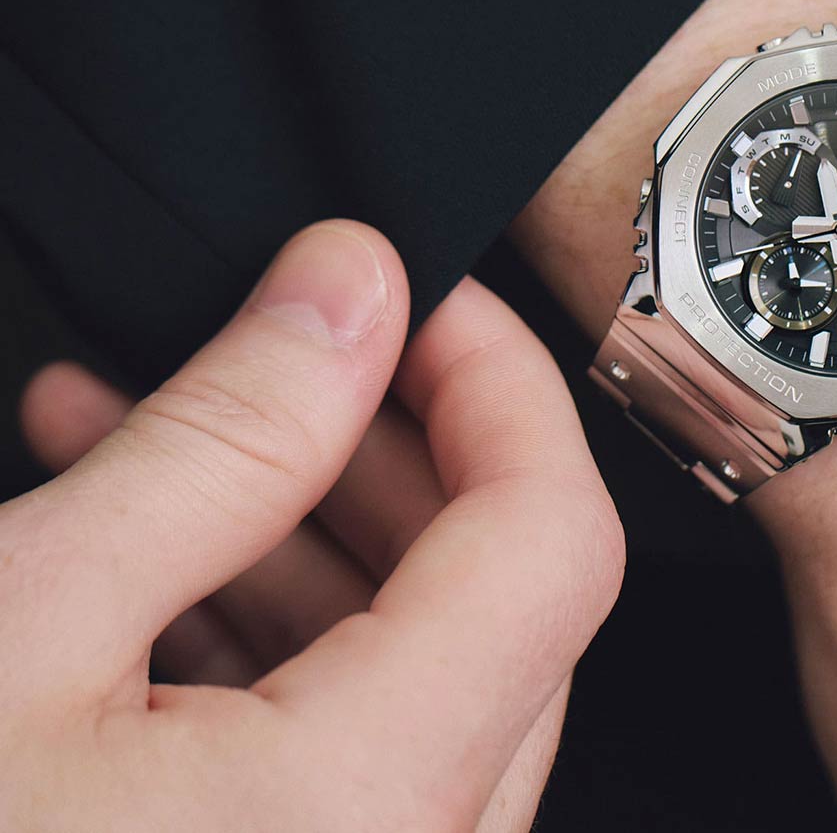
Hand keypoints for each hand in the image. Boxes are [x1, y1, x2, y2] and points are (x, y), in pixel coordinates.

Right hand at [2, 221, 622, 832]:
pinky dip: (264, 635)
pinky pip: (338, 751)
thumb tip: (351, 287)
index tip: (426, 299)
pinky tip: (143, 563)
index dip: (504, 386)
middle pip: (494, 601)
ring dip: (306, 532)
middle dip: (389, 448)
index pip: (553, 541)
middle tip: (293, 351)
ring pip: (416, 672)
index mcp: (367, 816)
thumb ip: (226, 438)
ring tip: (160, 431)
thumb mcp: (21, 626)